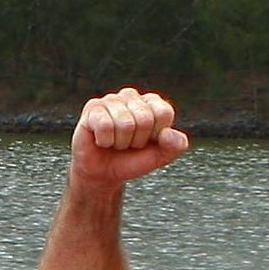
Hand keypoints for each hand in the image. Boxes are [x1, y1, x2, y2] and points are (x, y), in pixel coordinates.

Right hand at [68, 87, 188, 190]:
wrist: (101, 173)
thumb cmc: (130, 160)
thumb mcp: (160, 157)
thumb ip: (175, 146)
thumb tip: (167, 133)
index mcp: (152, 102)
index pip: (164, 113)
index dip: (155, 136)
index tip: (146, 142)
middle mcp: (132, 96)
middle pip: (145, 119)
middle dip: (136, 141)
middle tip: (128, 144)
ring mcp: (111, 100)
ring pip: (125, 124)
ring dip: (120, 143)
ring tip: (115, 142)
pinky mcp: (93, 107)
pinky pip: (105, 126)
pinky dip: (104, 141)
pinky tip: (101, 140)